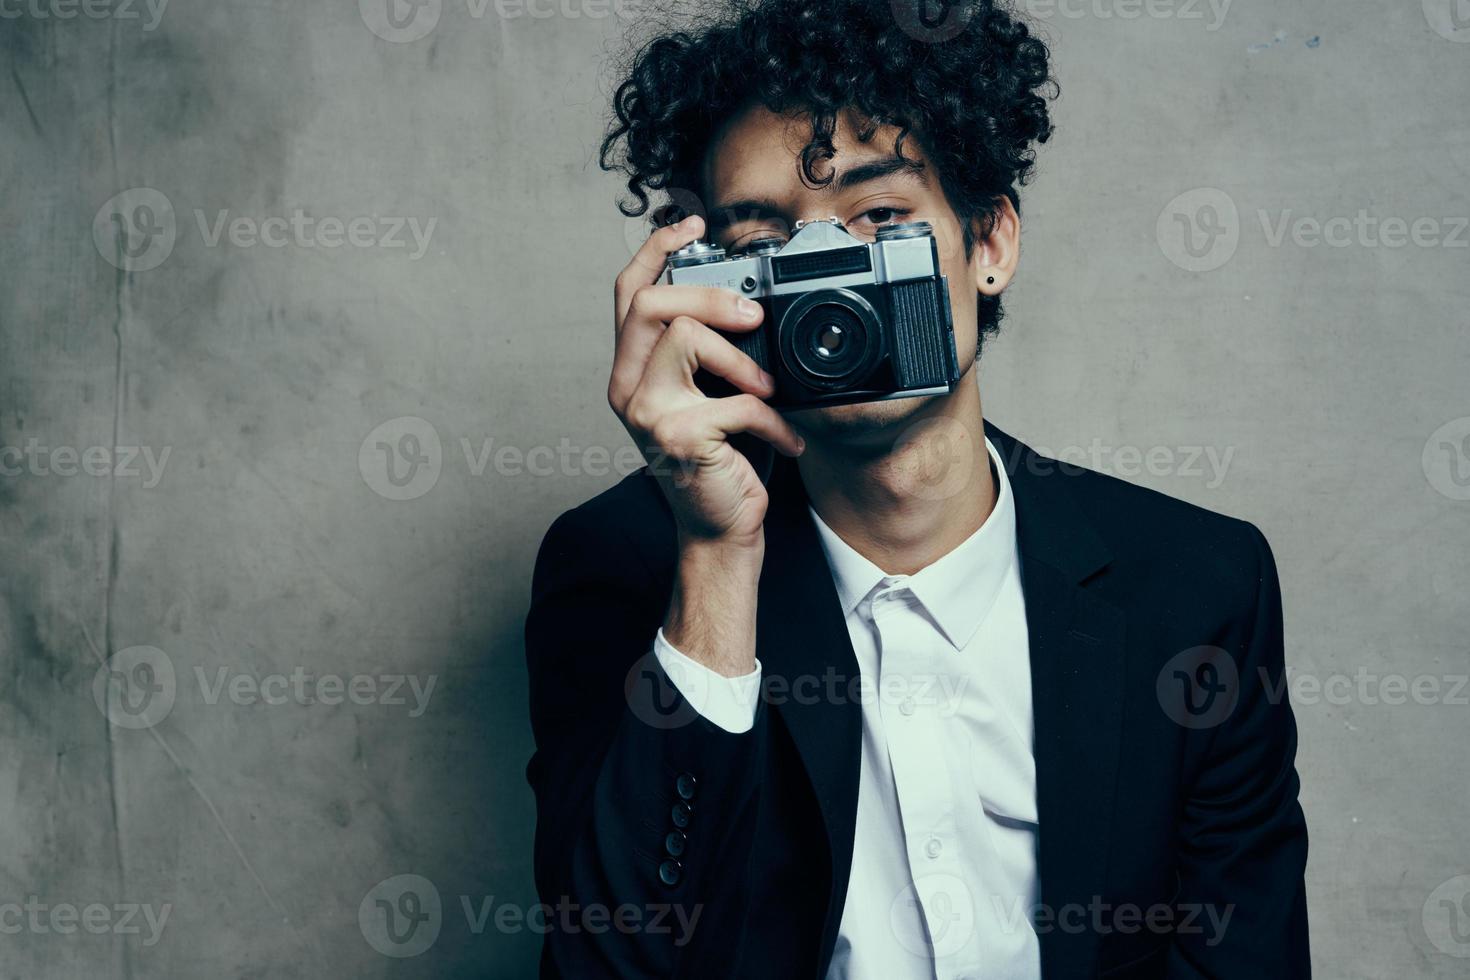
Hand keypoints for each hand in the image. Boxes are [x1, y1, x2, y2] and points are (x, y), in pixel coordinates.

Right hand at [609, 215, 804, 548]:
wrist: (722, 529)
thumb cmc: (721, 460)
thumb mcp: (712, 395)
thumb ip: (711, 353)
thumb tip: (748, 304)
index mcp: (632, 369)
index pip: (627, 293)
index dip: (653, 250)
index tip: (688, 224)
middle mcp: (626, 387)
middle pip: (650, 304)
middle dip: (709, 297)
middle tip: (753, 317)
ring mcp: (645, 413)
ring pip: (685, 338)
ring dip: (742, 360)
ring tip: (769, 391)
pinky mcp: (676, 438)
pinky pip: (734, 402)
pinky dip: (773, 422)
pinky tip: (786, 439)